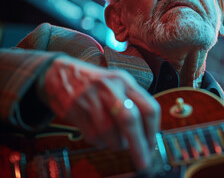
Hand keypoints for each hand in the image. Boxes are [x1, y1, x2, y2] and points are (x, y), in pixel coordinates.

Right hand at [41, 56, 159, 169]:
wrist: (60, 72)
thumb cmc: (96, 83)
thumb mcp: (118, 84)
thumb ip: (134, 103)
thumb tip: (148, 134)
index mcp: (125, 81)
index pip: (148, 108)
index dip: (152, 131)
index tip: (151, 145)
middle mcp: (110, 87)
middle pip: (130, 119)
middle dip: (138, 145)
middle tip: (142, 161)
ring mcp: (90, 97)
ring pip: (108, 130)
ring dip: (116, 144)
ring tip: (117, 144)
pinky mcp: (74, 108)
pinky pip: (91, 134)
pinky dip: (99, 142)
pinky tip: (101, 138)